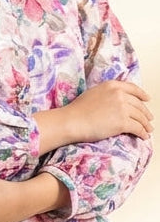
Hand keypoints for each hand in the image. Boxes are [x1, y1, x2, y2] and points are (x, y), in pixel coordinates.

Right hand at [35, 80, 152, 152]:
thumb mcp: (93, 93)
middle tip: (148, 119)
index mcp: (112, 85)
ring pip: (141, 117)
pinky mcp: (123, 122)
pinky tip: (143, 136)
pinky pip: (138, 128)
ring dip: (146, 125)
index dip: (142, 95)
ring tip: (148, 130)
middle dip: (145, 113)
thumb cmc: (77, 110)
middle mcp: (119, 95)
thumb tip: (117, 101)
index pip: (133, 88)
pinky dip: (142, 133)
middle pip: (139, 104)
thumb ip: (107, 94)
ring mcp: (122, 108)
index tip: (146, 99)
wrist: (71, 121)